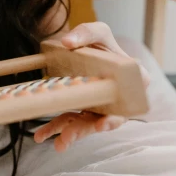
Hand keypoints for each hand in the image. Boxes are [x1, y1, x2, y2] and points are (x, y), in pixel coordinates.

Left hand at [33, 22, 150, 151]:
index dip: (115, 117)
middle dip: (86, 129)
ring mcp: (102, 108)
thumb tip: (67, 42)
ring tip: (58, 143)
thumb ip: (86, 32)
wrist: (82, 49)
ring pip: (86, 124)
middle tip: (70, 136)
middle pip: (105, 119)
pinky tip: (42, 135)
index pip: (128, 102)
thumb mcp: (97, 32)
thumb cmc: (98, 42)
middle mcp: (119, 99)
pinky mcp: (85, 112)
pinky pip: (71, 121)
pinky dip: (56, 128)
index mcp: (132, 81)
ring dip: (71, 133)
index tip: (101, 124)